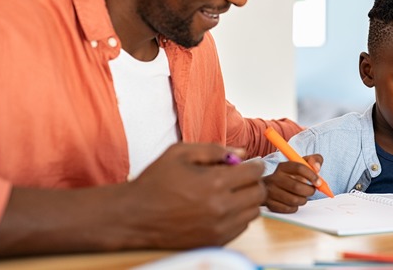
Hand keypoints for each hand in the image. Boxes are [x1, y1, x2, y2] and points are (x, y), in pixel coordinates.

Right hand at [127, 143, 265, 248]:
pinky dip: (239, 216)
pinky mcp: (215, 241)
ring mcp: (219, 228)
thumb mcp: (180, 153)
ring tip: (232, 193)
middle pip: (258, 193)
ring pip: (253, 212)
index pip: (254, 172)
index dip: (255, 165)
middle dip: (254, 182)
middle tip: (243, 177)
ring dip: (248, 200)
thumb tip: (242, 154)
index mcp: (214, 182)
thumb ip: (214, 149)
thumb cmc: (155, 182)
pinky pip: (242, 227)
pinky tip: (223, 208)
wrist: (134, 216)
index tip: (251, 163)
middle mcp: (221, 207)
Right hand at [263, 154, 323, 212]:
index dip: (312, 175)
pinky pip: (288, 208)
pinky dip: (295, 207)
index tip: (318, 182)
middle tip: (311, 190)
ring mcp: (270, 191)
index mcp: (283, 166)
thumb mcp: (303, 163)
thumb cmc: (292, 175)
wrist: (273, 186)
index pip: (299, 168)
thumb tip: (317, 168)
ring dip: (303, 200)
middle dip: (309, 191)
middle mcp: (274, 178)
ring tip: (302, 196)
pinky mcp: (270, 203)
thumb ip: (314, 160)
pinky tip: (293, 202)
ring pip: (294, 200)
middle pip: (297, 187)